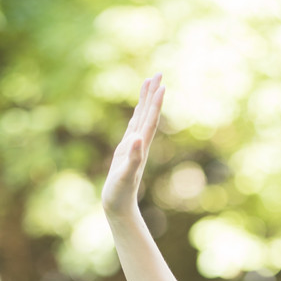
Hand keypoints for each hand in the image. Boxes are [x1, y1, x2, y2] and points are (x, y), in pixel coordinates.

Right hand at [102, 73, 164, 221]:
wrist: (119, 207)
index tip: (161, 85)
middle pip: (148, 114)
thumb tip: (138, 139)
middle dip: (153, 94)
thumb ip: (133, 158)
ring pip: (142, 118)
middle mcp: (140, 144)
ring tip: (150, 82)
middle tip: (158, 73)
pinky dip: (137, 114)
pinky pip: (134, 127)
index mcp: (140, 147)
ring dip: (146, 100)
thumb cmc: (120, 194)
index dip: (155, 103)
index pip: (150, 120)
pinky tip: (139, 108)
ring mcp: (134, 146)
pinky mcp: (127, 150)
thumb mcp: (125, 176)